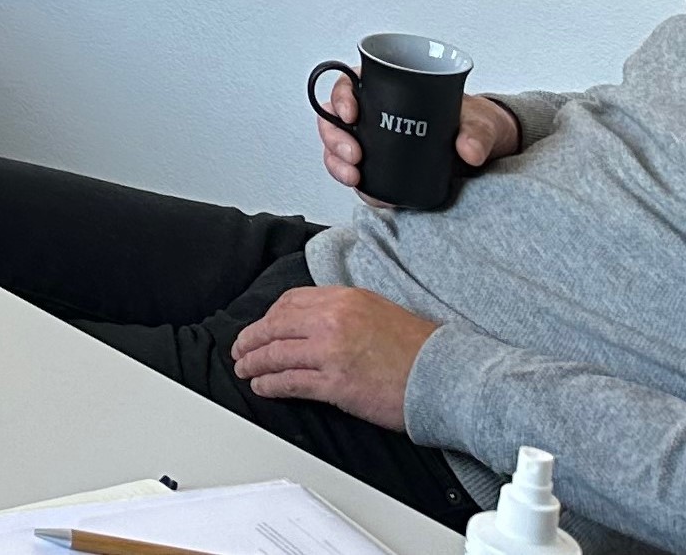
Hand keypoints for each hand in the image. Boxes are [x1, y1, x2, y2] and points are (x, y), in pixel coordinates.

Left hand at [232, 286, 435, 428]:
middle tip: (240, 349)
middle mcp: (333, 319)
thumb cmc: (419, 349)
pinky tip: (263, 386)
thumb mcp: (378, 311)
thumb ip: (344, 312)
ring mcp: (331, 351)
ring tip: (244, 369)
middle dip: (251, 339)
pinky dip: (270, 384)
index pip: (290, 302)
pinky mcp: (335, 383)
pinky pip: (290, 382)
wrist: (444, 375)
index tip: (262, 327)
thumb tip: (315, 321)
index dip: (269, 317)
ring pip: (276, 354)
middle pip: (275, 326)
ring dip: (254, 363)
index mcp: (344, 298)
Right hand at [320, 81, 519, 202]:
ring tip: (355, 176)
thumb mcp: (481, 123)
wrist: (483, 152)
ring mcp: (373, 143)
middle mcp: (372, 115)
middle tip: (353, 154)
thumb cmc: (474, 124)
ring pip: (337, 149)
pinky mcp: (379, 170)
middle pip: (334, 120)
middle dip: (334, 139)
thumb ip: (477, 134)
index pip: (349, 85)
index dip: (341, 97)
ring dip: (337, 163)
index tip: (351, 114)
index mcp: (386, 89)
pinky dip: (355, 185)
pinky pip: (356, 176)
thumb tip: (469, 150)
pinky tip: (365, 190)